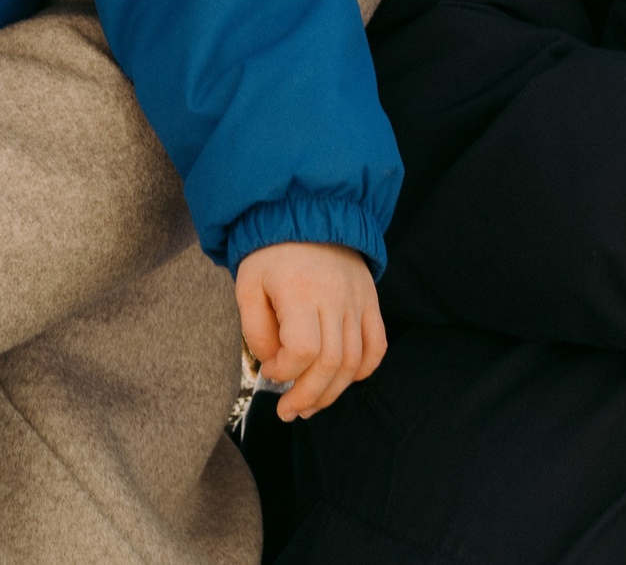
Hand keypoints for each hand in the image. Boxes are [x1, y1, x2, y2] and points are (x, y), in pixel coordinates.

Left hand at [236, 242, 386, 421]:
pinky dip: (364, 370)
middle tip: (288, 412)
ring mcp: (357, 300)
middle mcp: (335, 298)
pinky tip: (343, 381)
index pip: (304, 350)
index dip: (285, 372)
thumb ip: (255, 330)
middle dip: (307, 397)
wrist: (308, 213)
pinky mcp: (370, 301)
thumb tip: (275, 365)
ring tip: (310, 405)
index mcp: (301, 292)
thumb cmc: (271, 254)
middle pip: (331, 363)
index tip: (268, 372)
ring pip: (355, 361)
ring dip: (333, 392)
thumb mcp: (247, 285)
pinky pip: (377, 345)